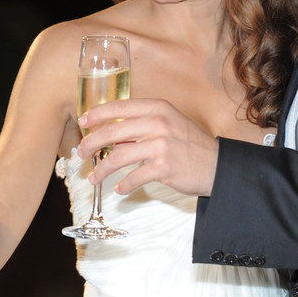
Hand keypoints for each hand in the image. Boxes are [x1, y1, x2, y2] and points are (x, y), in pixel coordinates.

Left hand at [77, 98, 218, 196]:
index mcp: (157, 108)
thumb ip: (142, 125)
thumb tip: (111, 136)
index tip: (83, 121)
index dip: (98, 113)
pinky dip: (123, 185)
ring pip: (118, 157)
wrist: (216, 165)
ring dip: (101, 170)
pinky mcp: (163, 167)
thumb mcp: (168, 123)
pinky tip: (119, 189)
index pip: (120, 107)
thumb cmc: (189, 144)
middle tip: (81, 153)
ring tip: (93, 178)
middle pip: (113, 132)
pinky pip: (133, 177)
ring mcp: (160, 145)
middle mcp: (157, 123)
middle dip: (91, 143)